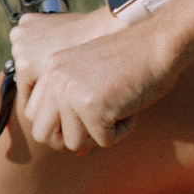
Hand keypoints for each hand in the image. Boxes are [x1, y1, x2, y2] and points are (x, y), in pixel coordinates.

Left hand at [6, 3, 179, 152]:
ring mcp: (71, 91)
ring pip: (72, 143)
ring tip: (118, 108)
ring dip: (99, 134)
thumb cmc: (135, 60)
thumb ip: (75, 107)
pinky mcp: (91, 105)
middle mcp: (55, 77)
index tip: (83, 121)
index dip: (58, 126)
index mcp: (52, 67)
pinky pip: (103, 141)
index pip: (33, 114)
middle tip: (98, 126)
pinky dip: (122, 130)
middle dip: (70, 139)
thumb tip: (77, 151)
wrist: (161, 43)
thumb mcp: (93, 76)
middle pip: (42, 134)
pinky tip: (131, 106)